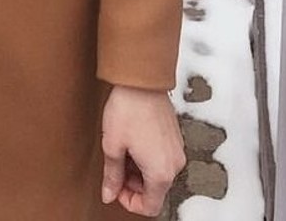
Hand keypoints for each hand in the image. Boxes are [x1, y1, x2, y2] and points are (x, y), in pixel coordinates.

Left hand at [100, 86, 184, 215]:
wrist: (142, 79)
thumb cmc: (129, 109)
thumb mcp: (113, 145)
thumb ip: (112, 175)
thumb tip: (109, 193)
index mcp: (161, 172)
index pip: (150, 206)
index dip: (130, 202)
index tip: (116, 189)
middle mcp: (174, 164)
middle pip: (155, 190)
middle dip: (133, 185)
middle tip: (115, 169)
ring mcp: (177, 149)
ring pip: (158, 173)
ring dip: (139, 171)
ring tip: (122, 152)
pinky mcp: (175, 136)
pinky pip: (163, 157)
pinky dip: (148, 157)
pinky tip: (133, 142)